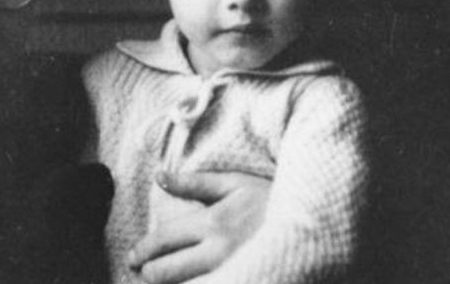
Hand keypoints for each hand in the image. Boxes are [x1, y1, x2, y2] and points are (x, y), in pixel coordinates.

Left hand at [129, 171, 270, 283]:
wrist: (317, 225)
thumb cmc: (273, 201)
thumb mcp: (236, 184)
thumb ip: (195, 183)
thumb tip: (159, 177)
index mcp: (213, 223)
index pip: (163, 240)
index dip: (142, 251)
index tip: (132, 258)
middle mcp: (218, 253)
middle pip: (166, 273)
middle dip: (148, 275)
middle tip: (140, 273)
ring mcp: (232, 272)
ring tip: (160, 282)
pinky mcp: (246, 281)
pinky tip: (189, 283)